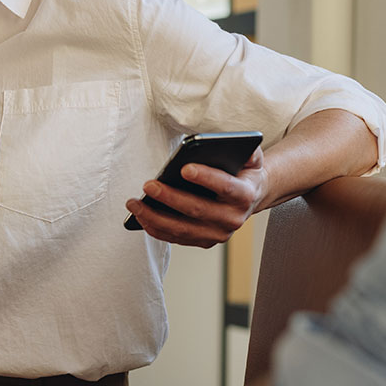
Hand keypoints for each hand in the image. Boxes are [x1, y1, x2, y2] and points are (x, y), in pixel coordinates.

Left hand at [125, 149, 266, 247]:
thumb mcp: (251, 157)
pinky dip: (156, 229)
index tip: (184, 168)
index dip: (206, 178)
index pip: (226, 186)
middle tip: (148, 185)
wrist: (250, 196)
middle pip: (198, 210)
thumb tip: (232, 144)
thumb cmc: (243, 172)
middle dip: (170, 198)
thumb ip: (247, 149)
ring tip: (134, 202)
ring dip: (155, 217)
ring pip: (182, 229)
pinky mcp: (204, 241)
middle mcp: (233, 219)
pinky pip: (176, 238)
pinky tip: (140, 215)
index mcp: (244, 195)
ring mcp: (218, 234)